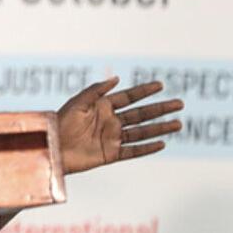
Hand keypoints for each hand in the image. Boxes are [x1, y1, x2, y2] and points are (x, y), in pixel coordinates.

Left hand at [57, 77, 183, 173]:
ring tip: (178, 124)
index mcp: (102, 107)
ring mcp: (112, 138)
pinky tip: (162, 143)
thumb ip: (96, 91)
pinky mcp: (111, 154)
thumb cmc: (60, 122)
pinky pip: (133, 151)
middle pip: (141, 114)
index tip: (161, 85)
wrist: (51, 147)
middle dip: (160, 109)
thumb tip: (116, 78)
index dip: (144, 91)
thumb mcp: (78, 102)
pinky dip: (147, 148)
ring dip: (160, 128)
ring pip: (141, 132)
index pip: (129, 97)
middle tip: (180, 104)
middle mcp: (110, 121)